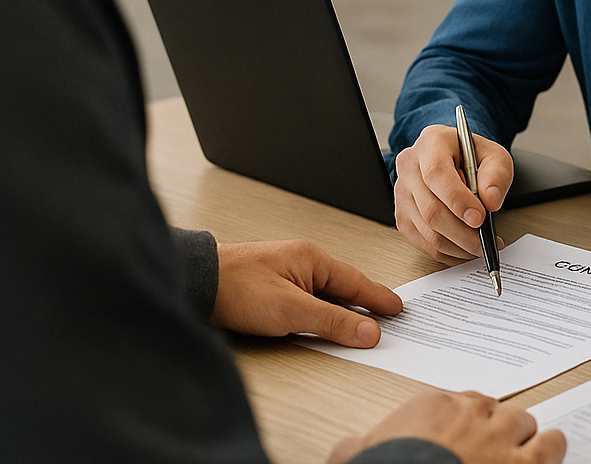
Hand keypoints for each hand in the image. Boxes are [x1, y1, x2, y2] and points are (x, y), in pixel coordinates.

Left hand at [211, 239, 402, 347]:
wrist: (194, 283)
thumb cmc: (236, 288)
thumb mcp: (291, 310)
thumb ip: (332, 321)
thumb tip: (368, 331)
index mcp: (313, 259)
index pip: (356, 282)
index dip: (378, 298)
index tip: (397, 309)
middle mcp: (301, 262)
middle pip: (342, 287)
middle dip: (364, 303)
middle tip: (386, 318)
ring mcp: (285, 273)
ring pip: (324, 294)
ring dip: (341, 309)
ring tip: (359, 324)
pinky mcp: (271, 286)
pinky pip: (307, 298)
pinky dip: (320, 310)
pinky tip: (320, 321)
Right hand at [327, 388, 565, 463]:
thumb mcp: (356, 454)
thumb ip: (358, 443)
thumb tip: (349, 447)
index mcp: (432, 408)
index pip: (458, 403)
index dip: (462, 423)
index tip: (459, 438)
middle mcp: (470, 415)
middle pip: (493, 409)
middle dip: (491, 428)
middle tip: (485, 449)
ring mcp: (500, 438)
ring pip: (524, 421)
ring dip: (521, 437)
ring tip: (517, 452)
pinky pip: (551, 444)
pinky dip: (551, 449)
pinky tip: (547, 454)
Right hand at [393, 123, 512, 265]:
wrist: (456, 159)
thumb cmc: (473, 156)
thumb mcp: (495, 156)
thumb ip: (497, 175)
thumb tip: (491, 201)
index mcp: (431, 143)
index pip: (437, 174)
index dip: (458, 200)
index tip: (480, 218)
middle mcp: (409, 166)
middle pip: (431, 209)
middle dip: (462, 232)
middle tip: (485, 241)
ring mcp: (402, 193)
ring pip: (427, 230)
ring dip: (457, 246)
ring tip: (480, 247)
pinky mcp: (402, 216)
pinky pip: (422, 242)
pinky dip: (447, 252)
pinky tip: (465, 250)